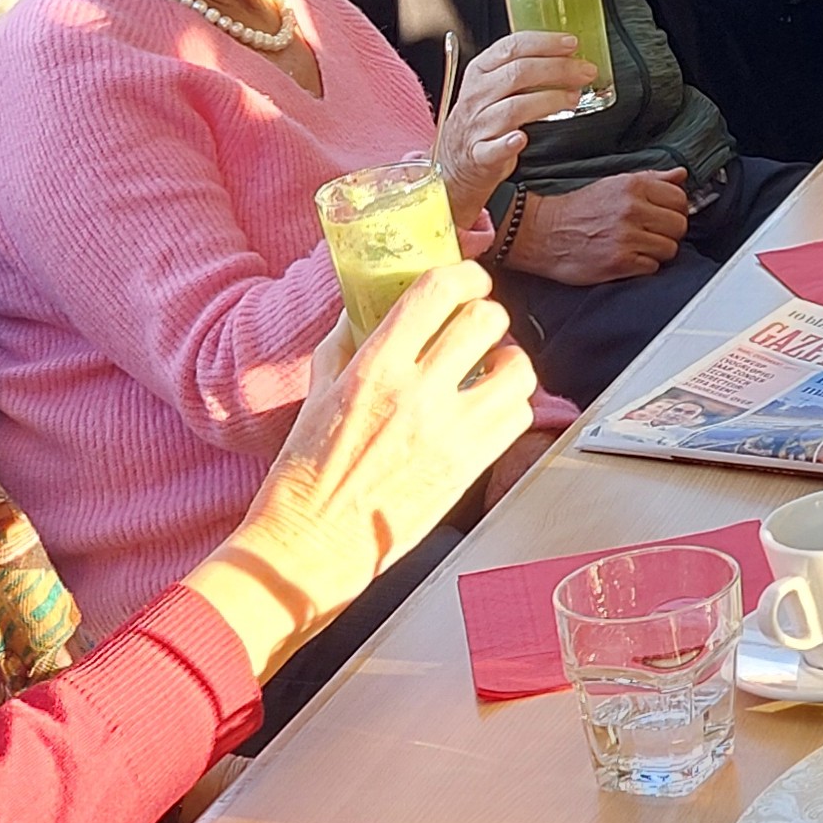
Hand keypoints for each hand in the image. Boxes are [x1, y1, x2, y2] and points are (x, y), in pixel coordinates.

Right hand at [185, 261, 536, 681]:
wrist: (309, 546)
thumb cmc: (305, 473)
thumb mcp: (318, 392)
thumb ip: (347, 342)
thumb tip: (366, 306)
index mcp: (374, 368)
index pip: (437, 292)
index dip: (464, 276)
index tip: (469, 280)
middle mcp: (417, 395)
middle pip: (487, 321)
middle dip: (487, 315)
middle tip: (479, 326)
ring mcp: (450, 433)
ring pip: (517, 368)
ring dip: (509, 360)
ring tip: (491, 367)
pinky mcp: (469, 469)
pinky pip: (518, 417)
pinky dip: (512, 404)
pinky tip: (489, 407)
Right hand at [437, 32, 597, 216]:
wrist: (455, 162)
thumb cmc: (482, 118)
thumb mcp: (492, 85)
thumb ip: (521, 69)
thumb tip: (566, 57)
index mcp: (480, 71)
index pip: (512, 47)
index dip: (544, 43)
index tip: (571, 44)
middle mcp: (477, 94)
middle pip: (518, 74)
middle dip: (558, 69)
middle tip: (585, 72)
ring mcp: (477, 124)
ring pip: (513, 107)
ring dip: (548, 101)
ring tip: (573, 99)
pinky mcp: (480, 154)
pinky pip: (494, 147)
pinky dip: (509, 143)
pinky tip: (523, 138)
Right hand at [505, 167, 690, 285]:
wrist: (541, 233)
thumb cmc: (576, 209)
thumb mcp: (613, 184)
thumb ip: (651, 179)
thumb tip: (681, 175)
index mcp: (633, 186)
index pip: (680, 198)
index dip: (675, 209)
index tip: (663, 215)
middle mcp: (632, 209)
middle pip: (679, 225)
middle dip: (669, 231)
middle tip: (652, 233)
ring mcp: (627, 237)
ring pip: (670, 248)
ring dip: (658, 250)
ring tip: (639, 246)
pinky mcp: (619, 262)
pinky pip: (653, 267)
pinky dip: (644, 266)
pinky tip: (629, 258)